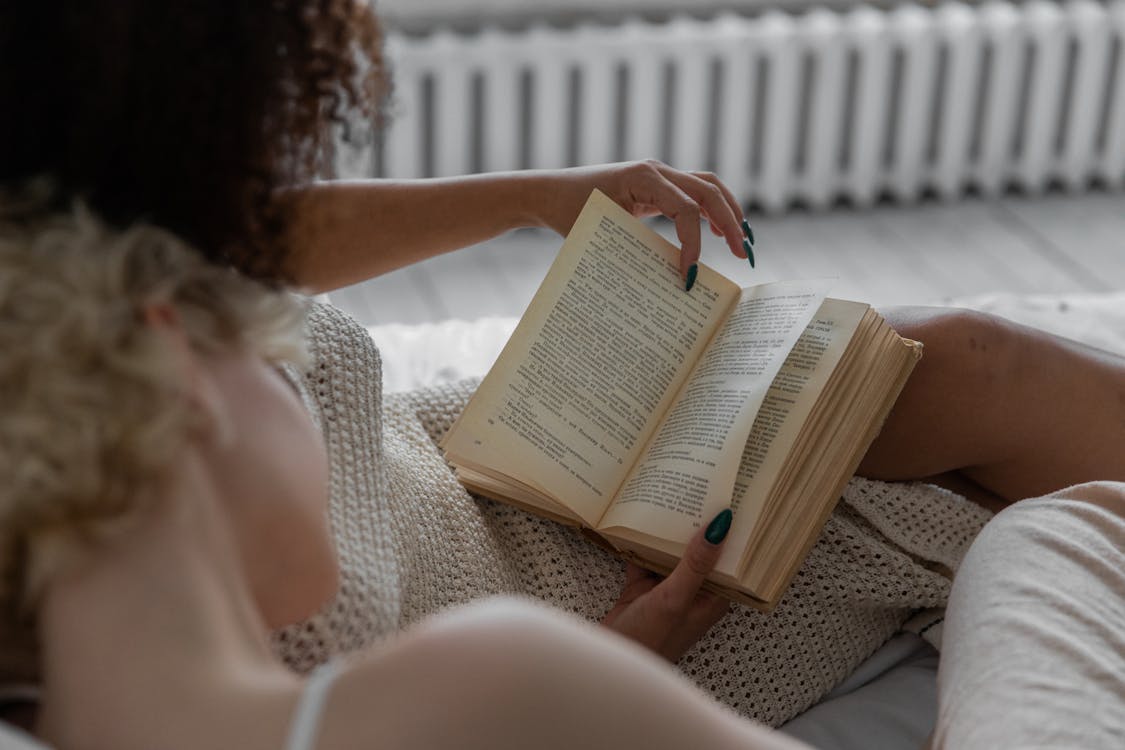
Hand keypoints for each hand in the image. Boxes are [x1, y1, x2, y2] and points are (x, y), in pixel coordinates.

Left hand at [531, 161, 750, 279]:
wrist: (550, 194)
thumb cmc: (568, 212)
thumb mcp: (601, 233)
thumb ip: (635, 250)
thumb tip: (668, 279)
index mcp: (643, 178)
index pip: (686, 209)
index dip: (693, 243)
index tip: (688, 275)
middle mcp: (656, 171)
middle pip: (709, 190)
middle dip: (730, 222)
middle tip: (742, 254)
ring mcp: (658, 176)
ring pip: (707, 187)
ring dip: (727, 212)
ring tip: (740, 242)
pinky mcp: (656, 186)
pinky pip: (693, 193)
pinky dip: (710, 210)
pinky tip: (716, 233)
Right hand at [602, 509, 732, 661]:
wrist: (608, 662)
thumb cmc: (649, 640)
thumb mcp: (675, 598)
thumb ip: (696, 564)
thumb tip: (720, 527)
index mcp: (711, 598)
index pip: (729, 561)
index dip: (732, 534)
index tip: (734, 501)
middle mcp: (693, 592)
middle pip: (700, 553)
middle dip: (698, 526)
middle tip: (700, 486)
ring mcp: (666, 589)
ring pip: (671, 553)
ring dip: (669, 532)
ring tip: (671, 494)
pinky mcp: (641, 587)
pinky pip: (644, 558)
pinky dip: (641, 542)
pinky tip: (637, 517)